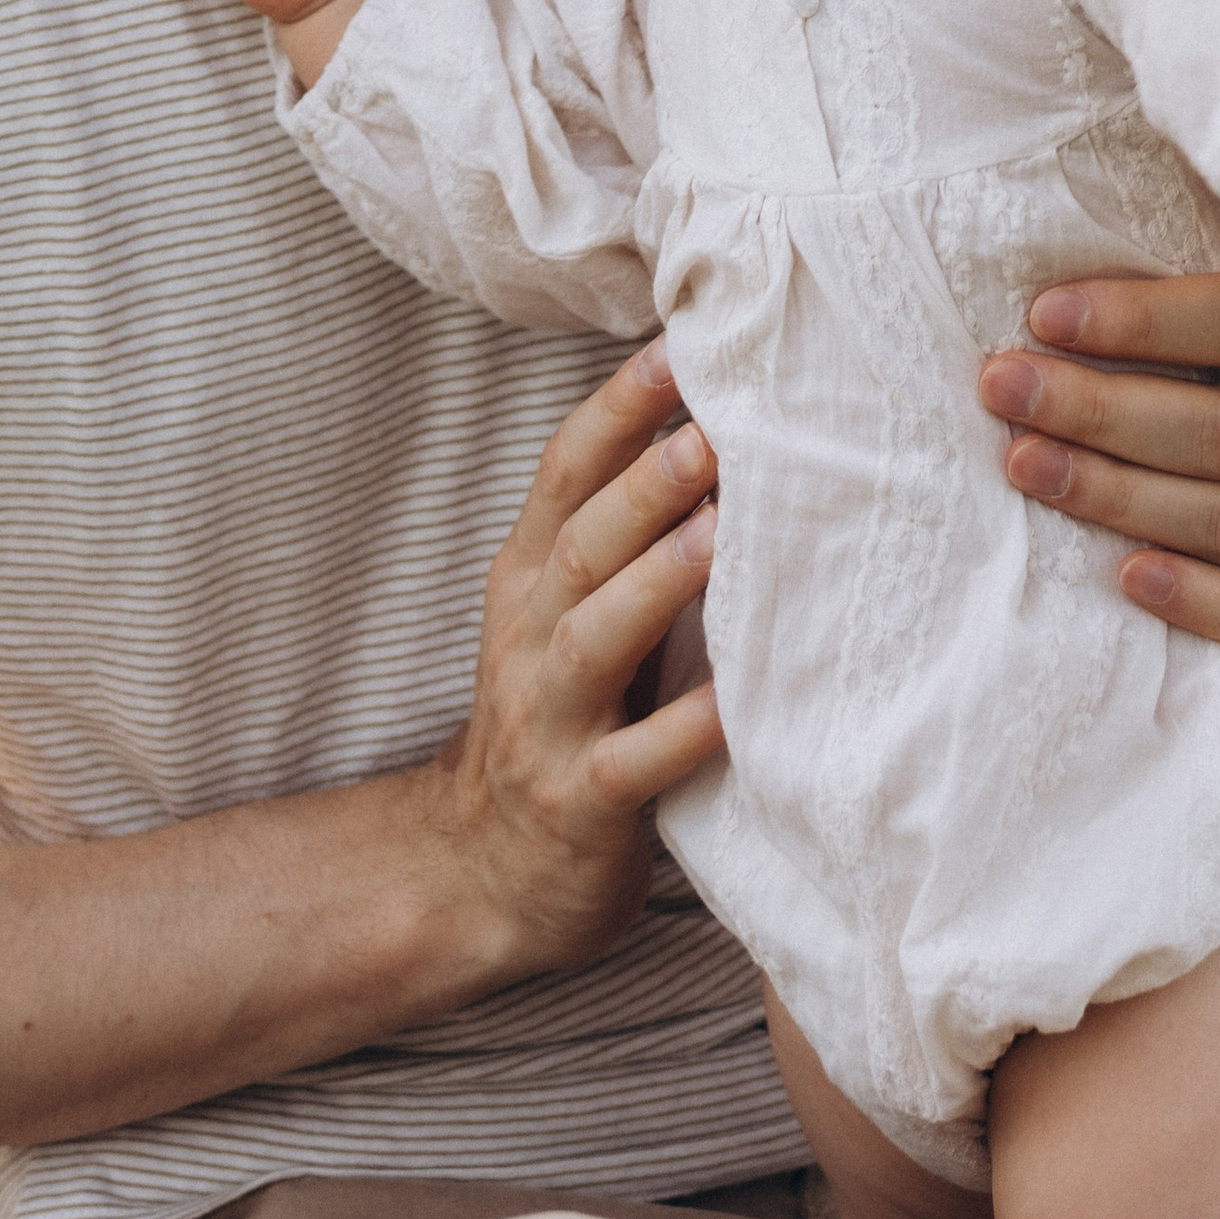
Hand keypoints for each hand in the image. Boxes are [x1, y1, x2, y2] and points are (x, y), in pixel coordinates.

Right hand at [434, 338, 727, 980]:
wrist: (481, 871)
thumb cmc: (559, 711)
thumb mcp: (568, 610)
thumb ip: (625, 532)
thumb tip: (721, 422)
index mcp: (526, 577)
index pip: (563, 472)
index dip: (616, 408)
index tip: (679, 347)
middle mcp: (528, 636)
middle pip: (581, 542)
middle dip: (645, 481)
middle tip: (715, 428)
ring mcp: (547, 721)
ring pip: (597, 636)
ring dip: (659, 580)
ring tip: (721, 531)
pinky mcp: (580, 803)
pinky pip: (634, 763)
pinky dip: (685, 729)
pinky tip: (738, 702)